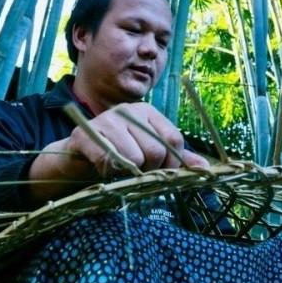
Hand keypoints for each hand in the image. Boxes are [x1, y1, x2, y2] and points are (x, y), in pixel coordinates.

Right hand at [62, 102, 208, 177]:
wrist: (77, 155)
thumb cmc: (119, 152)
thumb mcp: (148, 151)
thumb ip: (175, 157)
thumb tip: (204, 167)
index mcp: (147, 111)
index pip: (173, 138)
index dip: (171, 162)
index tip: (160, 171)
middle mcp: (128, 110)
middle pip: (155, 151)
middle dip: (148, 170)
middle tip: (135, 171)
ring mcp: (105, 120)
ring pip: (133, 158)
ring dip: (126, 173)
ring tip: (118, 167)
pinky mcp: (84, 135)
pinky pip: (107, 162)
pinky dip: (107, 172)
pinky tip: (102, 168)